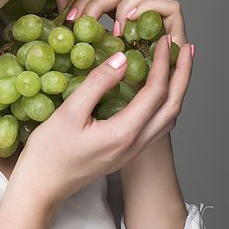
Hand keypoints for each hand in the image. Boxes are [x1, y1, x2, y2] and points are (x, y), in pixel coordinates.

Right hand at [11, 0, 192, 209]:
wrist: (42, 188)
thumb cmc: (49, 152)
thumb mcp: (69, 112)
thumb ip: (98, 84)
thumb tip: (123, 58)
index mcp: (124, 133)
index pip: (156, 92)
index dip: (163, 63)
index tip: (163, 40)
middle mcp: (136, 144)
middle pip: (172, 105)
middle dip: (182, 74)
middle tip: (186, 47)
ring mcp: (133, 150)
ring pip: (168, 117)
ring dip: (177, 89)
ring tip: (177, 65)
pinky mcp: (126, 151)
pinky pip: (156, 124)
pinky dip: (164, 102)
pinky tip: (156, 91)